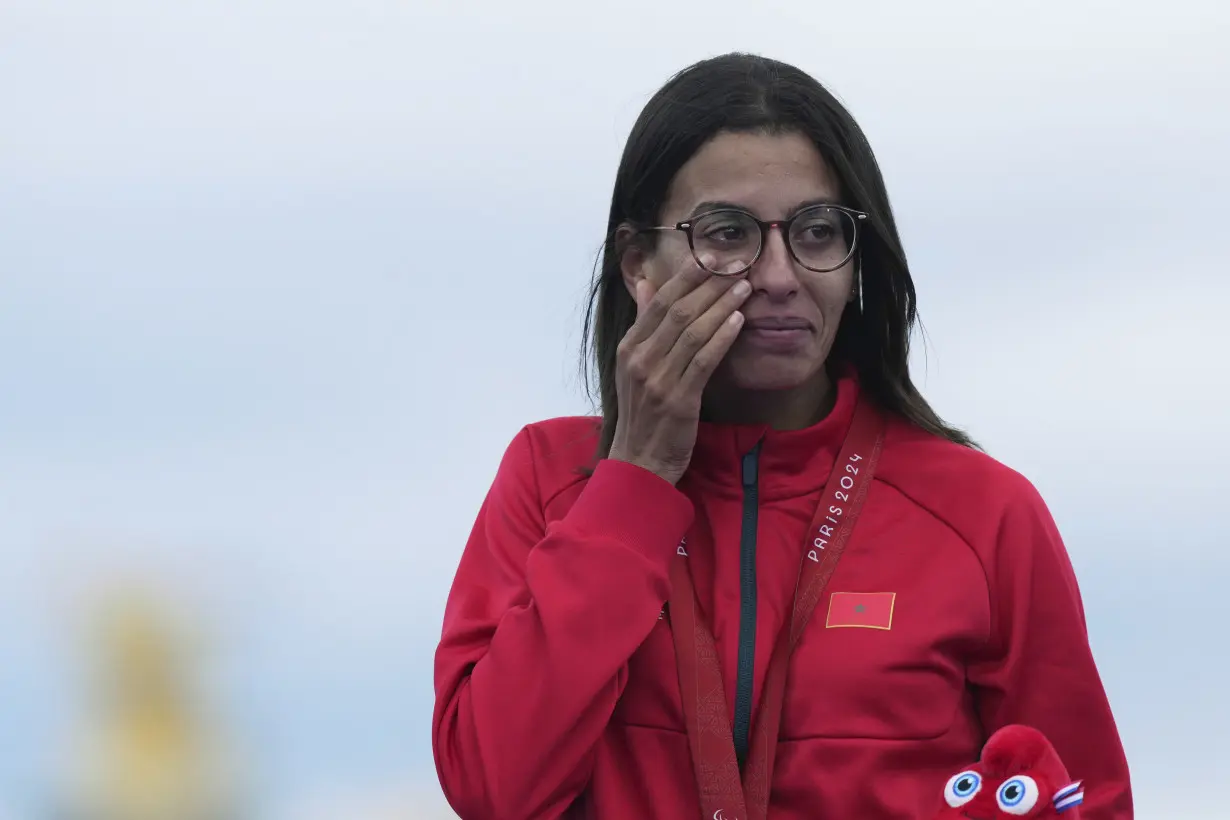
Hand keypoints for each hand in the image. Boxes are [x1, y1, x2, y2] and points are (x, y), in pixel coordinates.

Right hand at [607, 255, 751, 485]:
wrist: (639, 461)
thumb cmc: (643, 412)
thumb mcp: (633, 364)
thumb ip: (642, 323)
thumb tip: (643, 283)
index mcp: (629, 347)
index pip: (658, 301)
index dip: (686, 277)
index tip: (711, 256)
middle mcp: (639, 359)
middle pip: (677, 311)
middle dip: (709, 284)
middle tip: (736, 264)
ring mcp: (657, 380)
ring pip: (692, 332)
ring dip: (721, 305)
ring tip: (744, 286)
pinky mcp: (678, 400)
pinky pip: (703, 361)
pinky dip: (721, 338)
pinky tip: (738, 321)